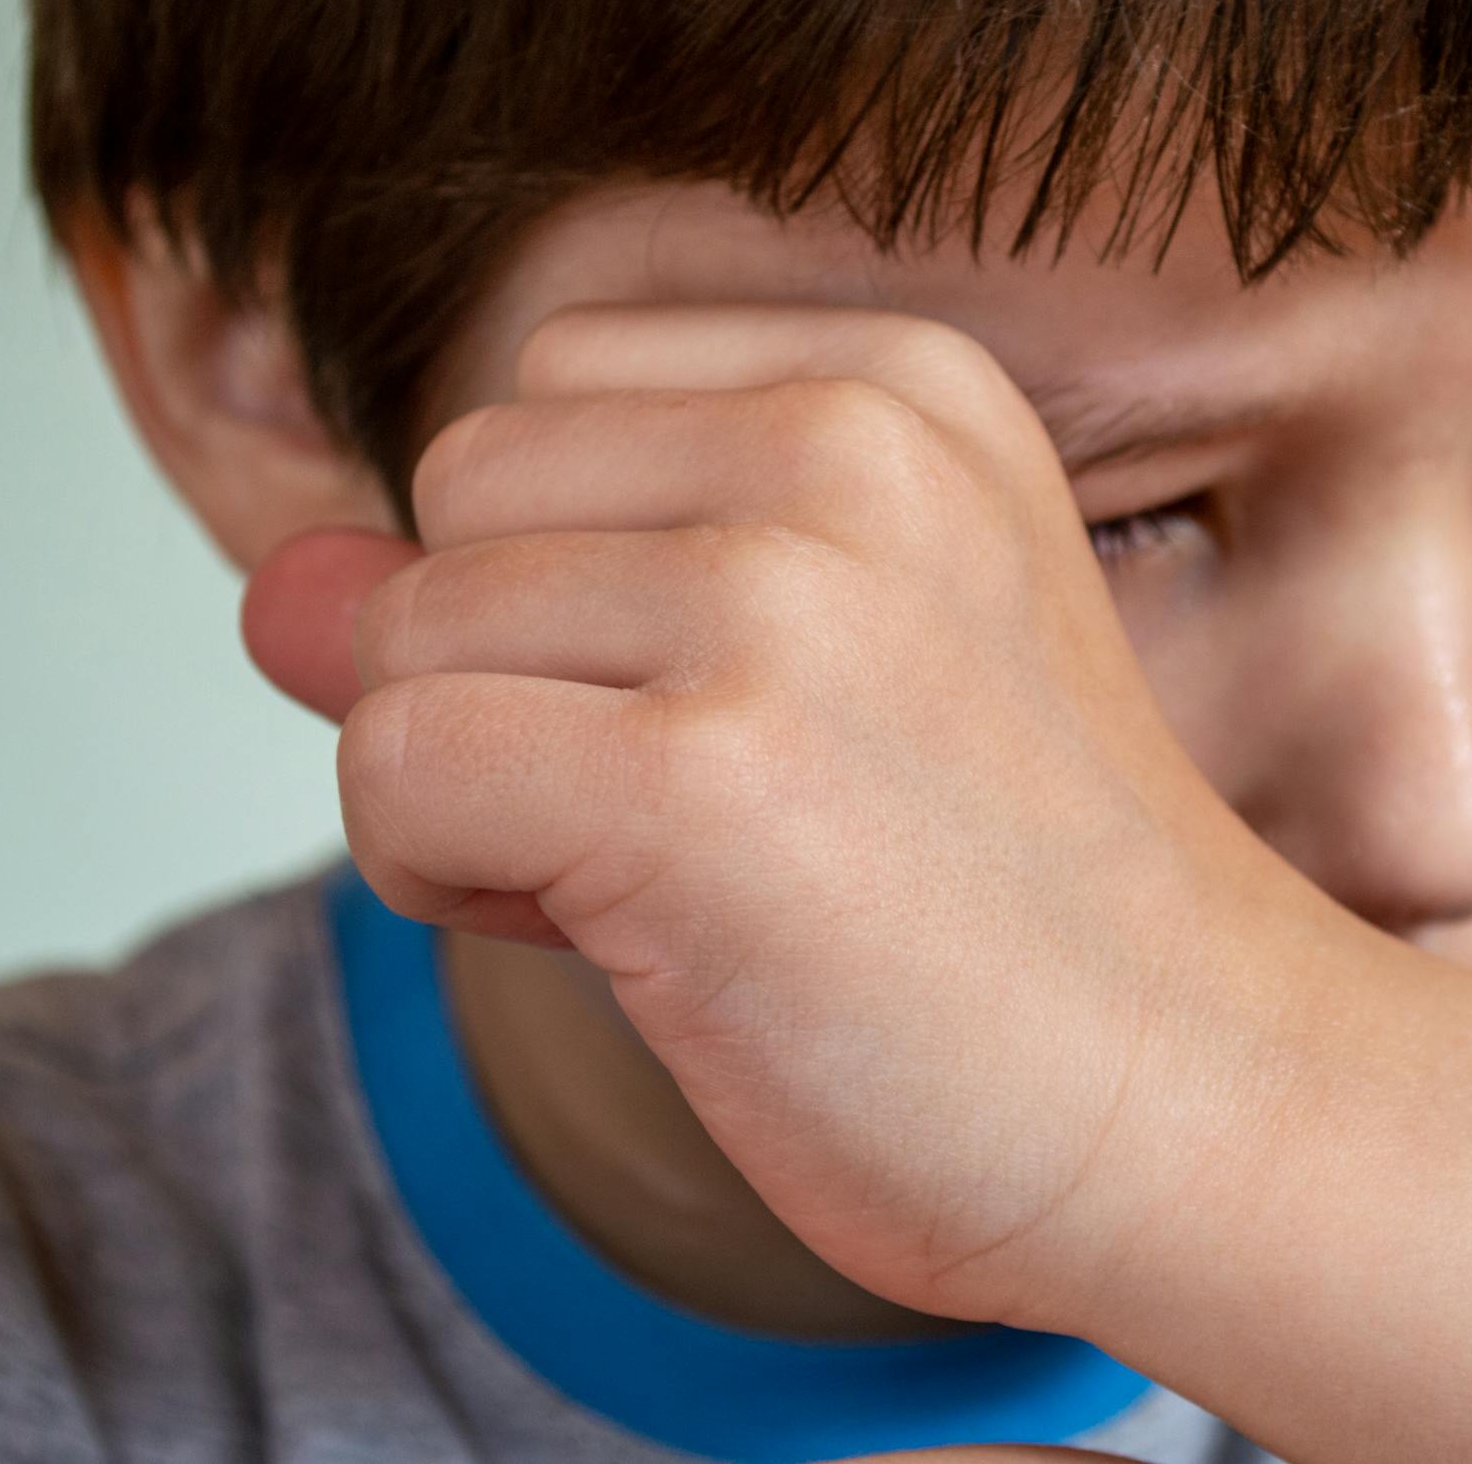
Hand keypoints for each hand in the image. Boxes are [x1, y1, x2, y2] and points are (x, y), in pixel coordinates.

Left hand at [242, 303, 1300, 1331]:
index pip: (547, 388)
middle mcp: (845, 448)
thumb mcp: (790, 667)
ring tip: (692, 873)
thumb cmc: (1002, 892)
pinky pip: (393, 770)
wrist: (1201, 1090)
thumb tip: (270, 586)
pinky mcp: (705, 780)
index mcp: (896, 381)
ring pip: (401, 637)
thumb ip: (529, 592)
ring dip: (481, 781)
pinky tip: (634, 932)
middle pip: (459, 492)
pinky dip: (451, 877)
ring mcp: (781, 604)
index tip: (743, 699)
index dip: (577, 570)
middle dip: (516, 665)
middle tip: (716, 802)